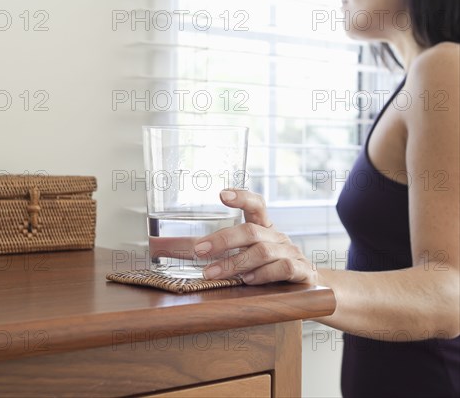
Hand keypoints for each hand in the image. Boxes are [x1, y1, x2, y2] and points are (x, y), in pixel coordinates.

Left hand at [194, 189, 318, 285]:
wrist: (314, 289)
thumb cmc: (272, 268)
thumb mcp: (248, 255)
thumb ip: (215, 251)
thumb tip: (169, 247)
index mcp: (265, 227)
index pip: (256, 204)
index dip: (241, 197)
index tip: (221, 194)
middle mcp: (278, 236)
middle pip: (251, 230)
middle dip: (223, 239)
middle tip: (198, 250)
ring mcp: (291, 253)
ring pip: (262, 251)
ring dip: (234, 263)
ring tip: (213, 273)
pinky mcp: (301, 272)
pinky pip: (282, 268)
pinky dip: (263, 274)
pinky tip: (247, 280)